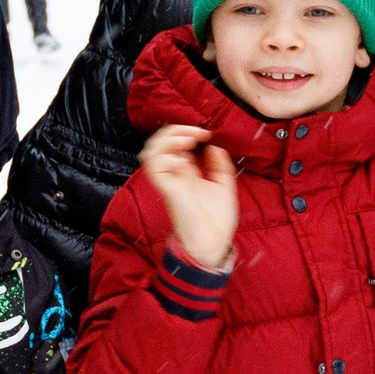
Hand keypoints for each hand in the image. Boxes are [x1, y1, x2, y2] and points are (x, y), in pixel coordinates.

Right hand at [138, 119, 239, 269]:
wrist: (213, 242)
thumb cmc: (218, 219)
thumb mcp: (224, 185)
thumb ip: (219, 165)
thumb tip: (212, 146)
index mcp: (187, 172)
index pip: (175, 144)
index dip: (187, 131)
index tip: (206, 133)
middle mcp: (174, 174)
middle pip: (159, 143)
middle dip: (175, 130)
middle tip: (196, 132)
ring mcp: (169, 181)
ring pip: (150, 151)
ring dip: (167, 139)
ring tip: (188, 138)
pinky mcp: (168, 189)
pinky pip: (154, 167)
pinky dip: (165, 156)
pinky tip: (182, 158)